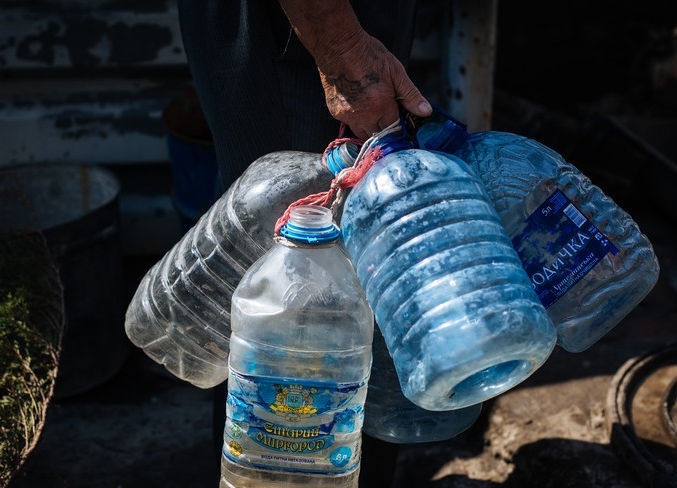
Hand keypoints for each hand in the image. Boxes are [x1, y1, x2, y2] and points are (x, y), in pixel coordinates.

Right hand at [318, 30, 432, 138]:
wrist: (338, 47)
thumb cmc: (368, 55)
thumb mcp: (396, 72)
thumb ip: (410, 95)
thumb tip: (425, 111)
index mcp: (381, 107)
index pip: (394, 130)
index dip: (399, 127)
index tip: (401, 119)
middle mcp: (363, 116)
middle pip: (378, 136)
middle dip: (385, 129)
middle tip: (389, 115)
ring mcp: (347, 116)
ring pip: (362, 133)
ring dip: (370, 128)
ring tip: (375, 112)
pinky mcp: (335, 112)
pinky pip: (349, 124)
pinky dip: (356, 120)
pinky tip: (360, 105)